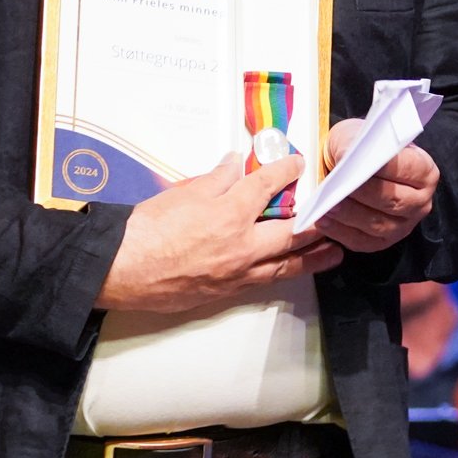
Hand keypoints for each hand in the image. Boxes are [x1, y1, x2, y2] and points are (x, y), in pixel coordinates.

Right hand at [96, 152, 342, 313]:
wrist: (123, 269)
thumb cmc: (148, 228)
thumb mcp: (183, 192)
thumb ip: (215, 178)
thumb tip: (234, 164)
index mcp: (230, 214)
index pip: (267, 186)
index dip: (285, 171)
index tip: (297, 163)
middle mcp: (242, 247)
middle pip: (292, 234)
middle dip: (317, 225)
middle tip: (334, 217)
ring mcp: (237, 274)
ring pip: (285, 266)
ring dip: (313, 258)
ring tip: (334, 253)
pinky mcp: (226, 293)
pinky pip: (263, 282)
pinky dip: (282, 274)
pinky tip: (289, 270)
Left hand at [312, 118, 438, 253]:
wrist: (352, 165)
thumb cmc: (358, 148)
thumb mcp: (356, 135)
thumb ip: (355, 144)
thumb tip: (346, 158)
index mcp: (424, 170)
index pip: (406, 168)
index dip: (382, 168)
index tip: (358, 165)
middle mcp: (420, 201)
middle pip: (394, 200)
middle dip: (363, 195)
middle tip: (338, 189)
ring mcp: (404, 225)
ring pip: (379, 225)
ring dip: (350, 216)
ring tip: (327, 206)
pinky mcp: (384, 241)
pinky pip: (363, 241)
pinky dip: (341, 232)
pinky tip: (324, 221)